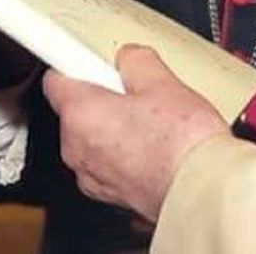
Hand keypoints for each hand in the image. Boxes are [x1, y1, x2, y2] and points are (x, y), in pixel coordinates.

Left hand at [42, 44, 226, 222]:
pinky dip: (125, 154)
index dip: (75, 65)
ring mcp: (92, 177)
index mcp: (79, 114)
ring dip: (115, 128)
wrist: (200, 192)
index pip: (55, 79)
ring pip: (93, 139)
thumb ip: (136, 60)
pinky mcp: (111, 197)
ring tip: (153, 123)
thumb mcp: (162, 81)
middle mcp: (76, 149)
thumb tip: (130, 58)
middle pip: (77, 110)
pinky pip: (109, 164)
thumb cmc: (180, 145)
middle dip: (103, 97)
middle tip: (136, 91)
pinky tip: (155, 147)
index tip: (89, 60)